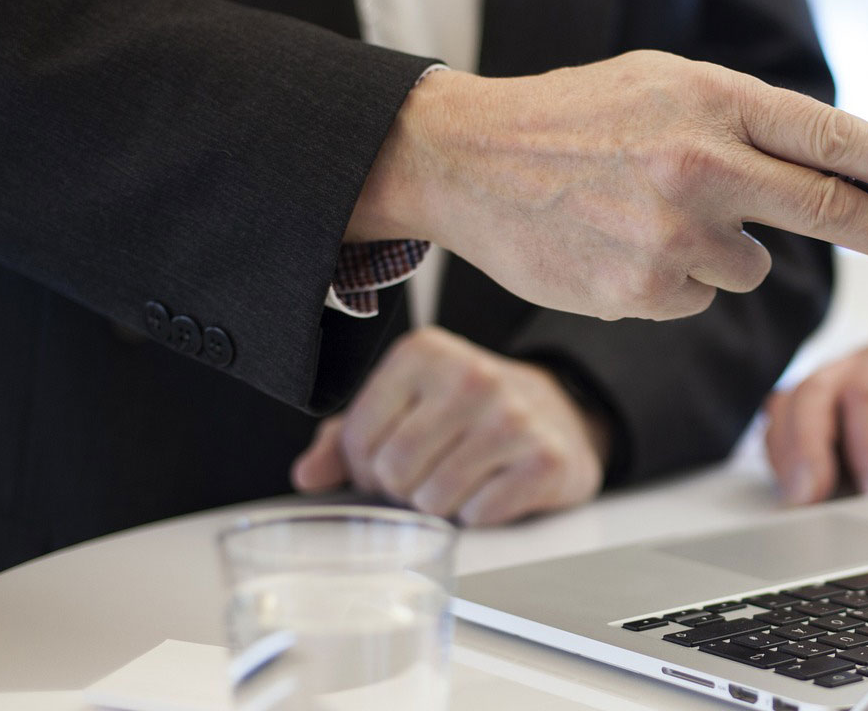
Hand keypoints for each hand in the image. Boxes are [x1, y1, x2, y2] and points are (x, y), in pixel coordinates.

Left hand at [290, 327, 609, 524]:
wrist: (559, 414)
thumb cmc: (467, 413)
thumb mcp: (404, 406)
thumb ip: (346, 438)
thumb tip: (307, 476)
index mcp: (424, 353)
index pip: (358, 439)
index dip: (366, 466)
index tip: (391, 458)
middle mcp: (471, 376)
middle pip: (394, 472)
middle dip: (403, 488)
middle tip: (427, 474)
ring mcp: (513, 418)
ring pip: (434, 499)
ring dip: (440, 505)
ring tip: (461, 478)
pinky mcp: (546, 459)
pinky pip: (480, 514)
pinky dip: (480, 514)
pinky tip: (494, 486)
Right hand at [346, 51, 867, 321]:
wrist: (466, 159)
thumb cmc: (576, 119)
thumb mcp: (666, 86)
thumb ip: (748, 124)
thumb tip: (839, 173)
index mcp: (712, 99)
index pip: (834, 140)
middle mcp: (701, 164)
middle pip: (834, 211)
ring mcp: (672, 234)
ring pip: (753, 265)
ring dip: (727, 249)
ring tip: (650, 213)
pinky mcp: (643, 290)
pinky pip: (700, 295)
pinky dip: (677, 279)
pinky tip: (623, 243)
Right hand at [764, 329, 867, 503]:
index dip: (867, 445)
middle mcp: (861, 361)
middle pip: (814, 392)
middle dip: (807, 448)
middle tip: (809, 498)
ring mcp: (836, 384)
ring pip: (790, 407)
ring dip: (788, 454)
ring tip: (797, 499)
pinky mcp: (823, 413)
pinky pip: (785, 426)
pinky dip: (784, 456)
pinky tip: (796, 488)